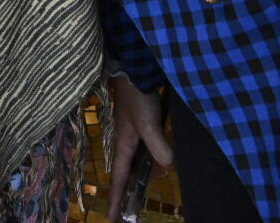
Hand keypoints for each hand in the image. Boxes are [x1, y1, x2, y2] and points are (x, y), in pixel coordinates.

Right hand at [106, 73, 171, 220]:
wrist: (135, 71)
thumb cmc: (138, 99)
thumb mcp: (149, 125)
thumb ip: (159, 147)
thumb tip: (167, 167)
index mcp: (123, 145)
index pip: (118, 178)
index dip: (116, 198)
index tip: (111, 218)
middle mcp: (126, 142)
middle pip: (125, 172)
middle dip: (126, 190)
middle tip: (126, 208)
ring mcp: (133, 133)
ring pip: (136, 161)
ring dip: (139, 174)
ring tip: (146, 184)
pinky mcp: (141, 125)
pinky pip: (143, 150)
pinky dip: (149, 159)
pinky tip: (159, 160)